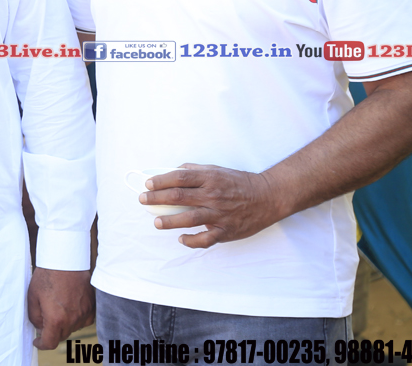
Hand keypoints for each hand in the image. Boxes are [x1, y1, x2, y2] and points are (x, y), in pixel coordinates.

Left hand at [26, 267, 93, 349]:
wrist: (65, 260)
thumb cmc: (47, 276)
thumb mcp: (32, 297)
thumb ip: (34, 317)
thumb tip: (40, 327)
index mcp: (56, 319)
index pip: (50, 342)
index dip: (42, 344)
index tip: (38, 341)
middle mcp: (72, 319)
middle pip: (61, 335)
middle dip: (52, 331)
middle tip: (45, 317)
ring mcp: (84, 313)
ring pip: (73, 327)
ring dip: (64, 323)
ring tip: (58, 307)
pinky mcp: (92, 306)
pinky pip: (84, 319)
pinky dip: (76, 317)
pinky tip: (70, 306)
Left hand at [141, 164, 283, 248]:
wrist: (268, 197)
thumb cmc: (240, 183)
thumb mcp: (217, 170)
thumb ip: (195, 171)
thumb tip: (173, 171)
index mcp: (210, 178)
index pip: (180, 178)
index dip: (161, 180)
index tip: (148, 184)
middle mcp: (213, 195)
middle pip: (179, 197)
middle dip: (157, 199)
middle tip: (143, 200)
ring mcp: (220, 214)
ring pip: (189, 219)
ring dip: (170, 221)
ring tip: (156, 222)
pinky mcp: (226, 230)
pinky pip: (206, 238)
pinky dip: (192, 240)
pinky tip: (181, 239)